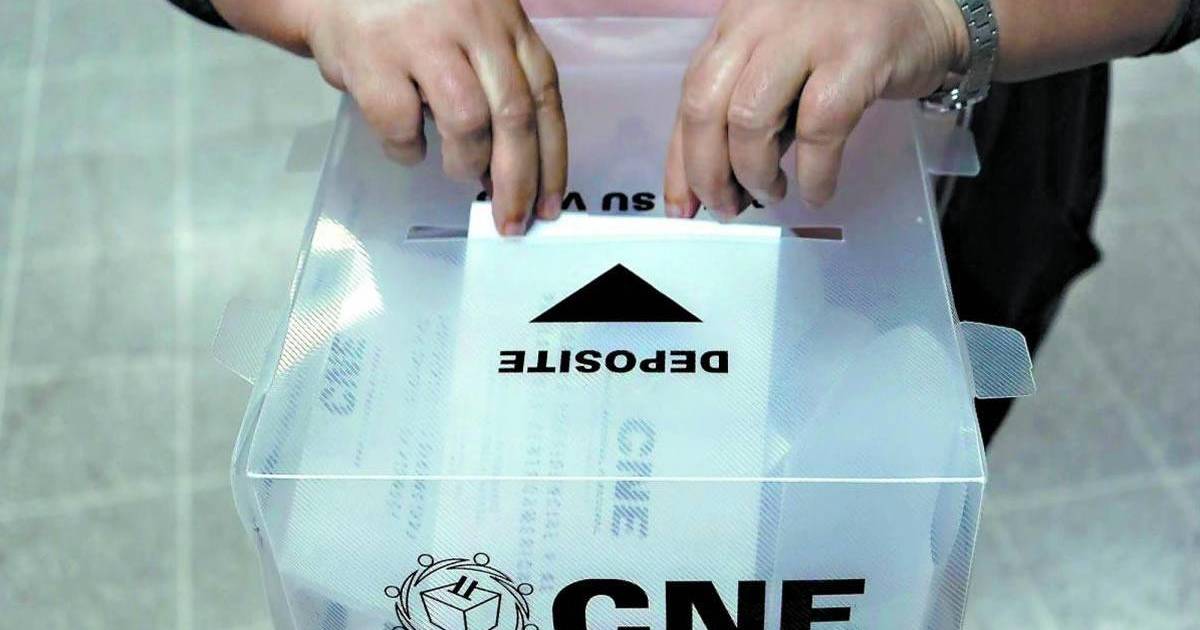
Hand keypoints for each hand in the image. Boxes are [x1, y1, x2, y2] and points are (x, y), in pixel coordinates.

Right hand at [217, 0, 566, 233]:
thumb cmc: (411, 13)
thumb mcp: (473, 28)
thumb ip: (498, 82)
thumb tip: (511, 169)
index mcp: (505, 20)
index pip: (545, 96)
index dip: (552, 158)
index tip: (549, 205)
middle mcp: (472, 24)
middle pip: (513, 115)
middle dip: (517, 182)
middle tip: (511, 222)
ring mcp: (421, 37)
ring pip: (466, 121)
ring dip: (466, 163)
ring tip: (458, 170)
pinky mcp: (372, 55)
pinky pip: (401, 124)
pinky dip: (408, 150)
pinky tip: (407, 145)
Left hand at [663, 0, 967, 217]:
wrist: (931, 4)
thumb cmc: (848, 42)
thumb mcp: (781, 61)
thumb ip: (743, 106)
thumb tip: (715, 180)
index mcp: (737, 21)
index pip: (689, 93)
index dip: (680, 159)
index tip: (683, 206)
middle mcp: (762, 18)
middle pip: (706, 105)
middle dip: (709, 172)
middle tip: (727, 206)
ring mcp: (809, 32)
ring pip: (750, 118)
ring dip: (756, 173)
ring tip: (773, 192)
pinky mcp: (857, 53)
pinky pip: (819, 129)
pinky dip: (814, 173)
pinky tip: (817, 190)